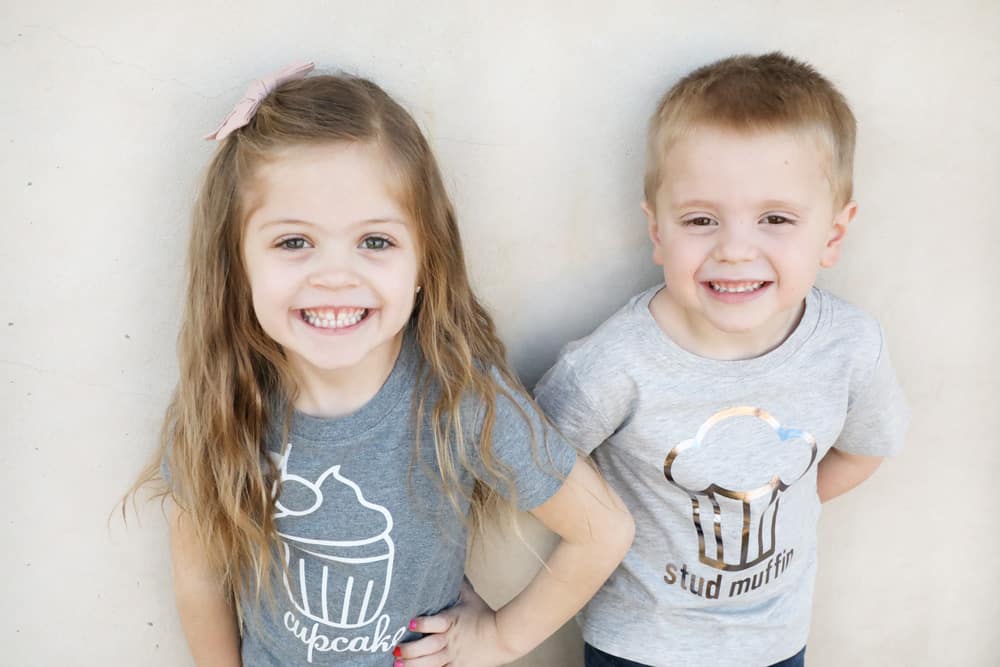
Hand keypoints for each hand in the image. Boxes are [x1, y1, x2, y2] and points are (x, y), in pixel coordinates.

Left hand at [393, 580, 521, 666]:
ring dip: (413, 664)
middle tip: (396, 649)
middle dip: (410, 650)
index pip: (436, 622)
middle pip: (429, 646)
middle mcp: (451, 640)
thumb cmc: (485, 614)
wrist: (504, 636)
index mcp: (453, 621)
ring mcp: (454, 656)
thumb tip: (448, 563)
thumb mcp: (470, 597)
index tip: (410, 622)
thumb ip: (456, 585)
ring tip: (398, 664)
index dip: (422, 623)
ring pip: (431, 663)